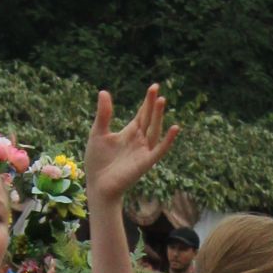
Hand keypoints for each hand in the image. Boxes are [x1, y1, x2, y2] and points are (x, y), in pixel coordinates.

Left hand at [84, 85, 178, 207]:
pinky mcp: (145, 162)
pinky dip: (168, 140)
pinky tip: (174, 128)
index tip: (154, 87)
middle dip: (153, 105)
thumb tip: (103, 91)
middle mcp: (139, 140)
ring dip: (158, 116)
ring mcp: (143, 151)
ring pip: (154, 130)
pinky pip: (159, 150)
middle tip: (156, 89)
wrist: (98, 185)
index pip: (142, 114)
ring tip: (161, 100)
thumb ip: (104, 114)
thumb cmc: (97, 161)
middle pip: (149, 119)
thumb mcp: (98, 133)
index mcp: (130, 133)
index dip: (147, 101)